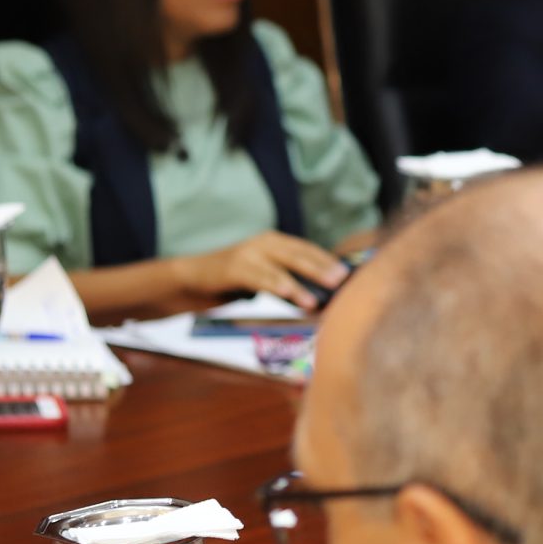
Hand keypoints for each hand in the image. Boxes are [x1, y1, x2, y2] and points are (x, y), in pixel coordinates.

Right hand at [183, 230, 349, 310]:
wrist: (193, 278)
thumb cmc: (235, 280)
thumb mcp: (265, 277)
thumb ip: (288, 281)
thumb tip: (319, 298)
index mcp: (276, 242)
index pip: (308, 249)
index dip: (328, 261)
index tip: (348, 274)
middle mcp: (265, 243)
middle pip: (300, 255)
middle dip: (322, 269)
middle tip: (341, 282)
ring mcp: (250, 253)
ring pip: (282, 268)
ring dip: (301, 284)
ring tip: (316, 300)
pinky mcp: (234, 267)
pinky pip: (259, 277)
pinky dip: (275, 285)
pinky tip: (288, 294)